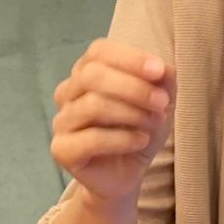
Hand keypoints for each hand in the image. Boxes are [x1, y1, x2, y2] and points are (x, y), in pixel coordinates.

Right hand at [50, 39, 175, 206]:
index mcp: (87, 71)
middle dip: (133, 87)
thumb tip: (163, 69)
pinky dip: (123, 138)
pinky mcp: (61, 149)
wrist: (127, 172)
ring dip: (132, 113)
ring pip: (92, 105)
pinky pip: (91, 138)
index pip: (99, 51)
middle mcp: (68, 92)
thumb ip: (163, 79)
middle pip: (92, 75)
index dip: (130, 58)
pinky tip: (141, 141)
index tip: (160, 71)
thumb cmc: (140, 127)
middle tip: (163, 102)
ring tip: (155, 122)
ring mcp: (61, 121)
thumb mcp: (161, 99)